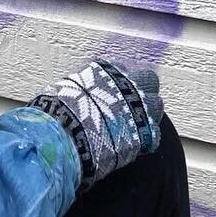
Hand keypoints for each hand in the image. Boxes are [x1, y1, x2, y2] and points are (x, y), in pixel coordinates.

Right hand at [28, 60, 163, 189]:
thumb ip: (77, 89)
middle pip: (147, 79)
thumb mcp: (65, 90)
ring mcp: (138, 106)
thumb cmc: (58, 111)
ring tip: (135, 127)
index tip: (115, 94)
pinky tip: (135, 146)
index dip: (120, 84)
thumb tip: (72, 94)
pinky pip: (153, 134)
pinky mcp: (144, 132)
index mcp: (106, 71)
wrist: (65, 135)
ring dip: (148, 114)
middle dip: (142, 91)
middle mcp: (127, 83)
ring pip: (156, 104)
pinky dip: (146, 140)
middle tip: (133, 106)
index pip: (122, 70)